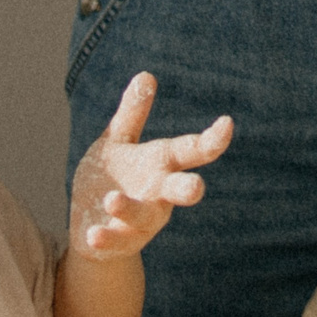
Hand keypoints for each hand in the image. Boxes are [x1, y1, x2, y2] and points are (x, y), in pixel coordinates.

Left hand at [66, 72, 232, 259]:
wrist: (90, 224)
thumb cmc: (110, 176)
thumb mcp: (117, 142)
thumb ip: (131, 115)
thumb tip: (146, 75)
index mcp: (161, 164)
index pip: (190, 150)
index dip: (211, 140)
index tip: (226, 123)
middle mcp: (159, 193)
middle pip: (180, 190)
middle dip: (188, 189)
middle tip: (196, 189)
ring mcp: (142, 221)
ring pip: (144, 216)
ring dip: (130, 208)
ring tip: (111, 199)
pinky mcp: (120, 242)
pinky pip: (115, 241)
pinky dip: (106, 238)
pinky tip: (93, 234)